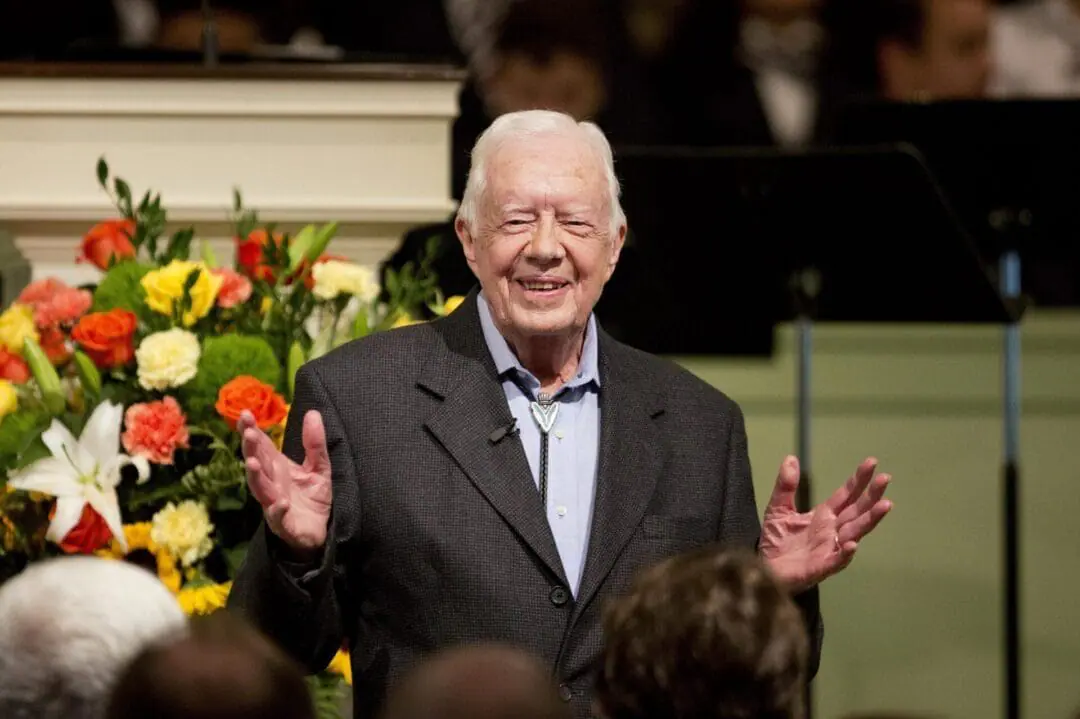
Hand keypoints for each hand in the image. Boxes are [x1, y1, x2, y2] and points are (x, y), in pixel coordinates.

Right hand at [240, 409, 332, 556]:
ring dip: (255, 476)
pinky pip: (278, 516)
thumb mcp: (320, 466)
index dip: (251, 430)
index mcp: (277, 467)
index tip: (245, 413)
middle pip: (257, 463)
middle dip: (251, 448)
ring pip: (260, 489)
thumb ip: (315, 443)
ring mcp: (274, 503)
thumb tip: (313, 413)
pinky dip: (277, 509)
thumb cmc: (313, 498)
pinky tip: (281, 502)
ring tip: (253, 463)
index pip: (261, 445)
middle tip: (249, 433)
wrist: (320, 531)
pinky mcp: (284, 523)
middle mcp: (271, 483)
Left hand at [759, 456, 891, 592]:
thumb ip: (785, 486)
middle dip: (871, 496)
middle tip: (885, 478)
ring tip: (885, 505)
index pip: (846, 495)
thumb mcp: (778, 508)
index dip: (859, 480)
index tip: (872, 463)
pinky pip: (837, 560)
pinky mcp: (821, 567)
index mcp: (824, 515)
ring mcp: (830, 548)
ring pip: (855, 532)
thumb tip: (790, 458)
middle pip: (857, 511)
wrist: (766, 569)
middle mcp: (833, 530)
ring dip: (870, 519)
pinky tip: (852, 544)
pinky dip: (845, 553)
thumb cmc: (777, 541)